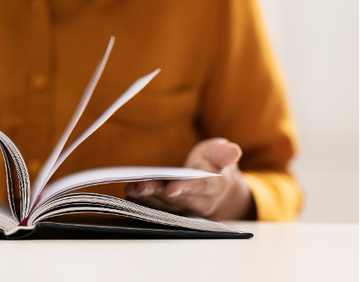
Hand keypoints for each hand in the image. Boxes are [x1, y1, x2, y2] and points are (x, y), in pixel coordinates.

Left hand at [124, 138, 255, 219]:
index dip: (186, 187)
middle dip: (158, 193)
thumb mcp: (220, 153)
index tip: (171, 187)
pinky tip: (130, 197)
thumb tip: (233, 150)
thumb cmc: (214, 165)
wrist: (218, 190)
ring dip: (147, 199)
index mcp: (215, 186)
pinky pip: (158, 210)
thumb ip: (223, 153)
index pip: (201, 187)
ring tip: (130, 189)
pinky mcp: (173, 213)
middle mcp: (201, 203)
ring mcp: (186, 210)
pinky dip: (143, 204)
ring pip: (165, 207)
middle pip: (178, 199)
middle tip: (140, 186)